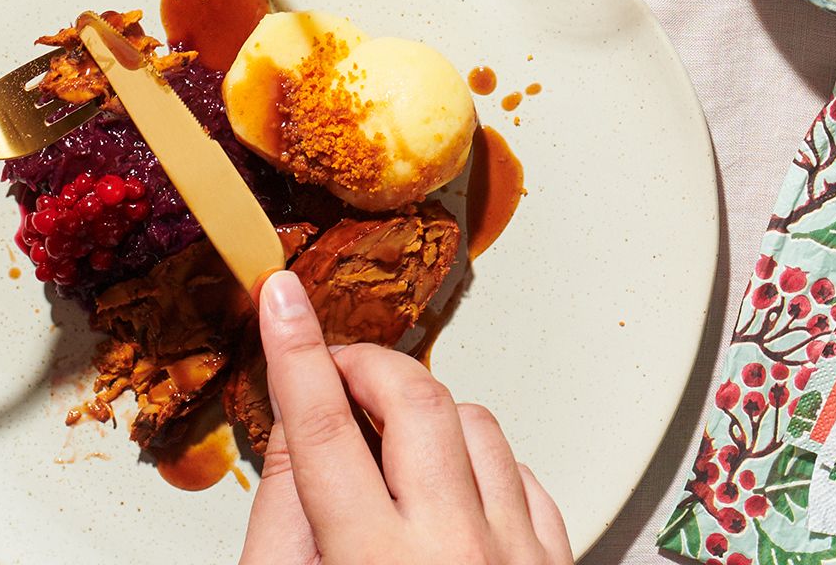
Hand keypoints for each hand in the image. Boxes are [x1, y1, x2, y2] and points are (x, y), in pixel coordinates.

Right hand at [242, 273, 570, 564]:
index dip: (296, 353)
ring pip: (477, 424)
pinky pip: (522, 476)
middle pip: (415, 401)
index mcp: (374, 564)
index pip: (324, 430)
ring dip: (427, 419)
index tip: (282, 297)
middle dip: (367, 367)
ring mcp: (515, 554)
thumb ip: (283, 521)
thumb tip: (295, 427)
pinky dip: (480, 468)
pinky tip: (449, 493)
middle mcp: (456, 551)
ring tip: (391, 457)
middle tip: (334, 374)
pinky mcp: (553, 561)